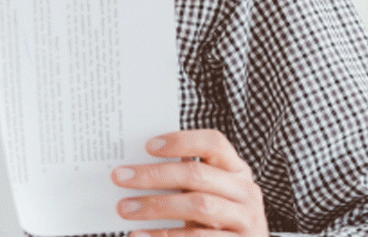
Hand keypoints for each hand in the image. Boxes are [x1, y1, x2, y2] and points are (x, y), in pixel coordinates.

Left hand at [111, 129, 267, 236]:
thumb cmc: (214, 221)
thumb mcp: (205, 196)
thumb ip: (183, 181)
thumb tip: (135, 169)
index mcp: (237, 170)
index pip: (214, 143)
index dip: (182, 141)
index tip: (148, 146)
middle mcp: (246, 191)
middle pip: (197, 174)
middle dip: (154, 175)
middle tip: (120, 177)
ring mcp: (247, 219)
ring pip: (198, 205)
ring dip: (156, 206)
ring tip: (125, 209)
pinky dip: (165, 236)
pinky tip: (140, 236)